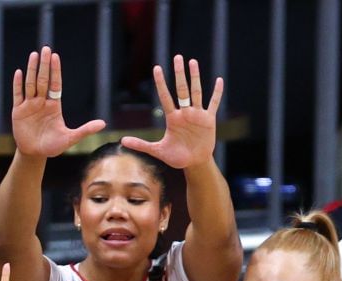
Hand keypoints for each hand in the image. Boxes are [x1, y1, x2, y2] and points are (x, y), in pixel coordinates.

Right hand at [12, 47, 105, 158]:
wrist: (35, 154)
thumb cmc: (52, 146)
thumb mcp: (70, 138)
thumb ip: (85, 130)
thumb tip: (103, 124)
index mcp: (54, 106)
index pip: (55, 84)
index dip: (55, 71)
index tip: (56, 57)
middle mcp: (41, 102)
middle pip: (43, 80)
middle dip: (45, 65)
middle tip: (46, 49)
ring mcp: (29, 105)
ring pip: (30, 84)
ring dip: (32, 70)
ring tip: (34, 55)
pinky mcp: (18, 111)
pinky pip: (18, 95)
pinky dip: (18, 84)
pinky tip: (19, 72)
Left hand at [122, 55, 223, 170]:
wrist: (194, 163)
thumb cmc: (176, 157)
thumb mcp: (158, 151)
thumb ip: (141, 145)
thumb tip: (122, 141)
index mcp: (172, 118)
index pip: (165, 96)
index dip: (161, 83)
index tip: (156, 68)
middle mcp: (184, 113)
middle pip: (182, 89)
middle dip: (179, 74)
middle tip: (177, 57)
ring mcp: (197, 115)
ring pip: (196, 92)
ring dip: (195, 77)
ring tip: (192, 62)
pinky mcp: (208, 120)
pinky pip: (213, 103)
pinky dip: (217, 93)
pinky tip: (219, 80)